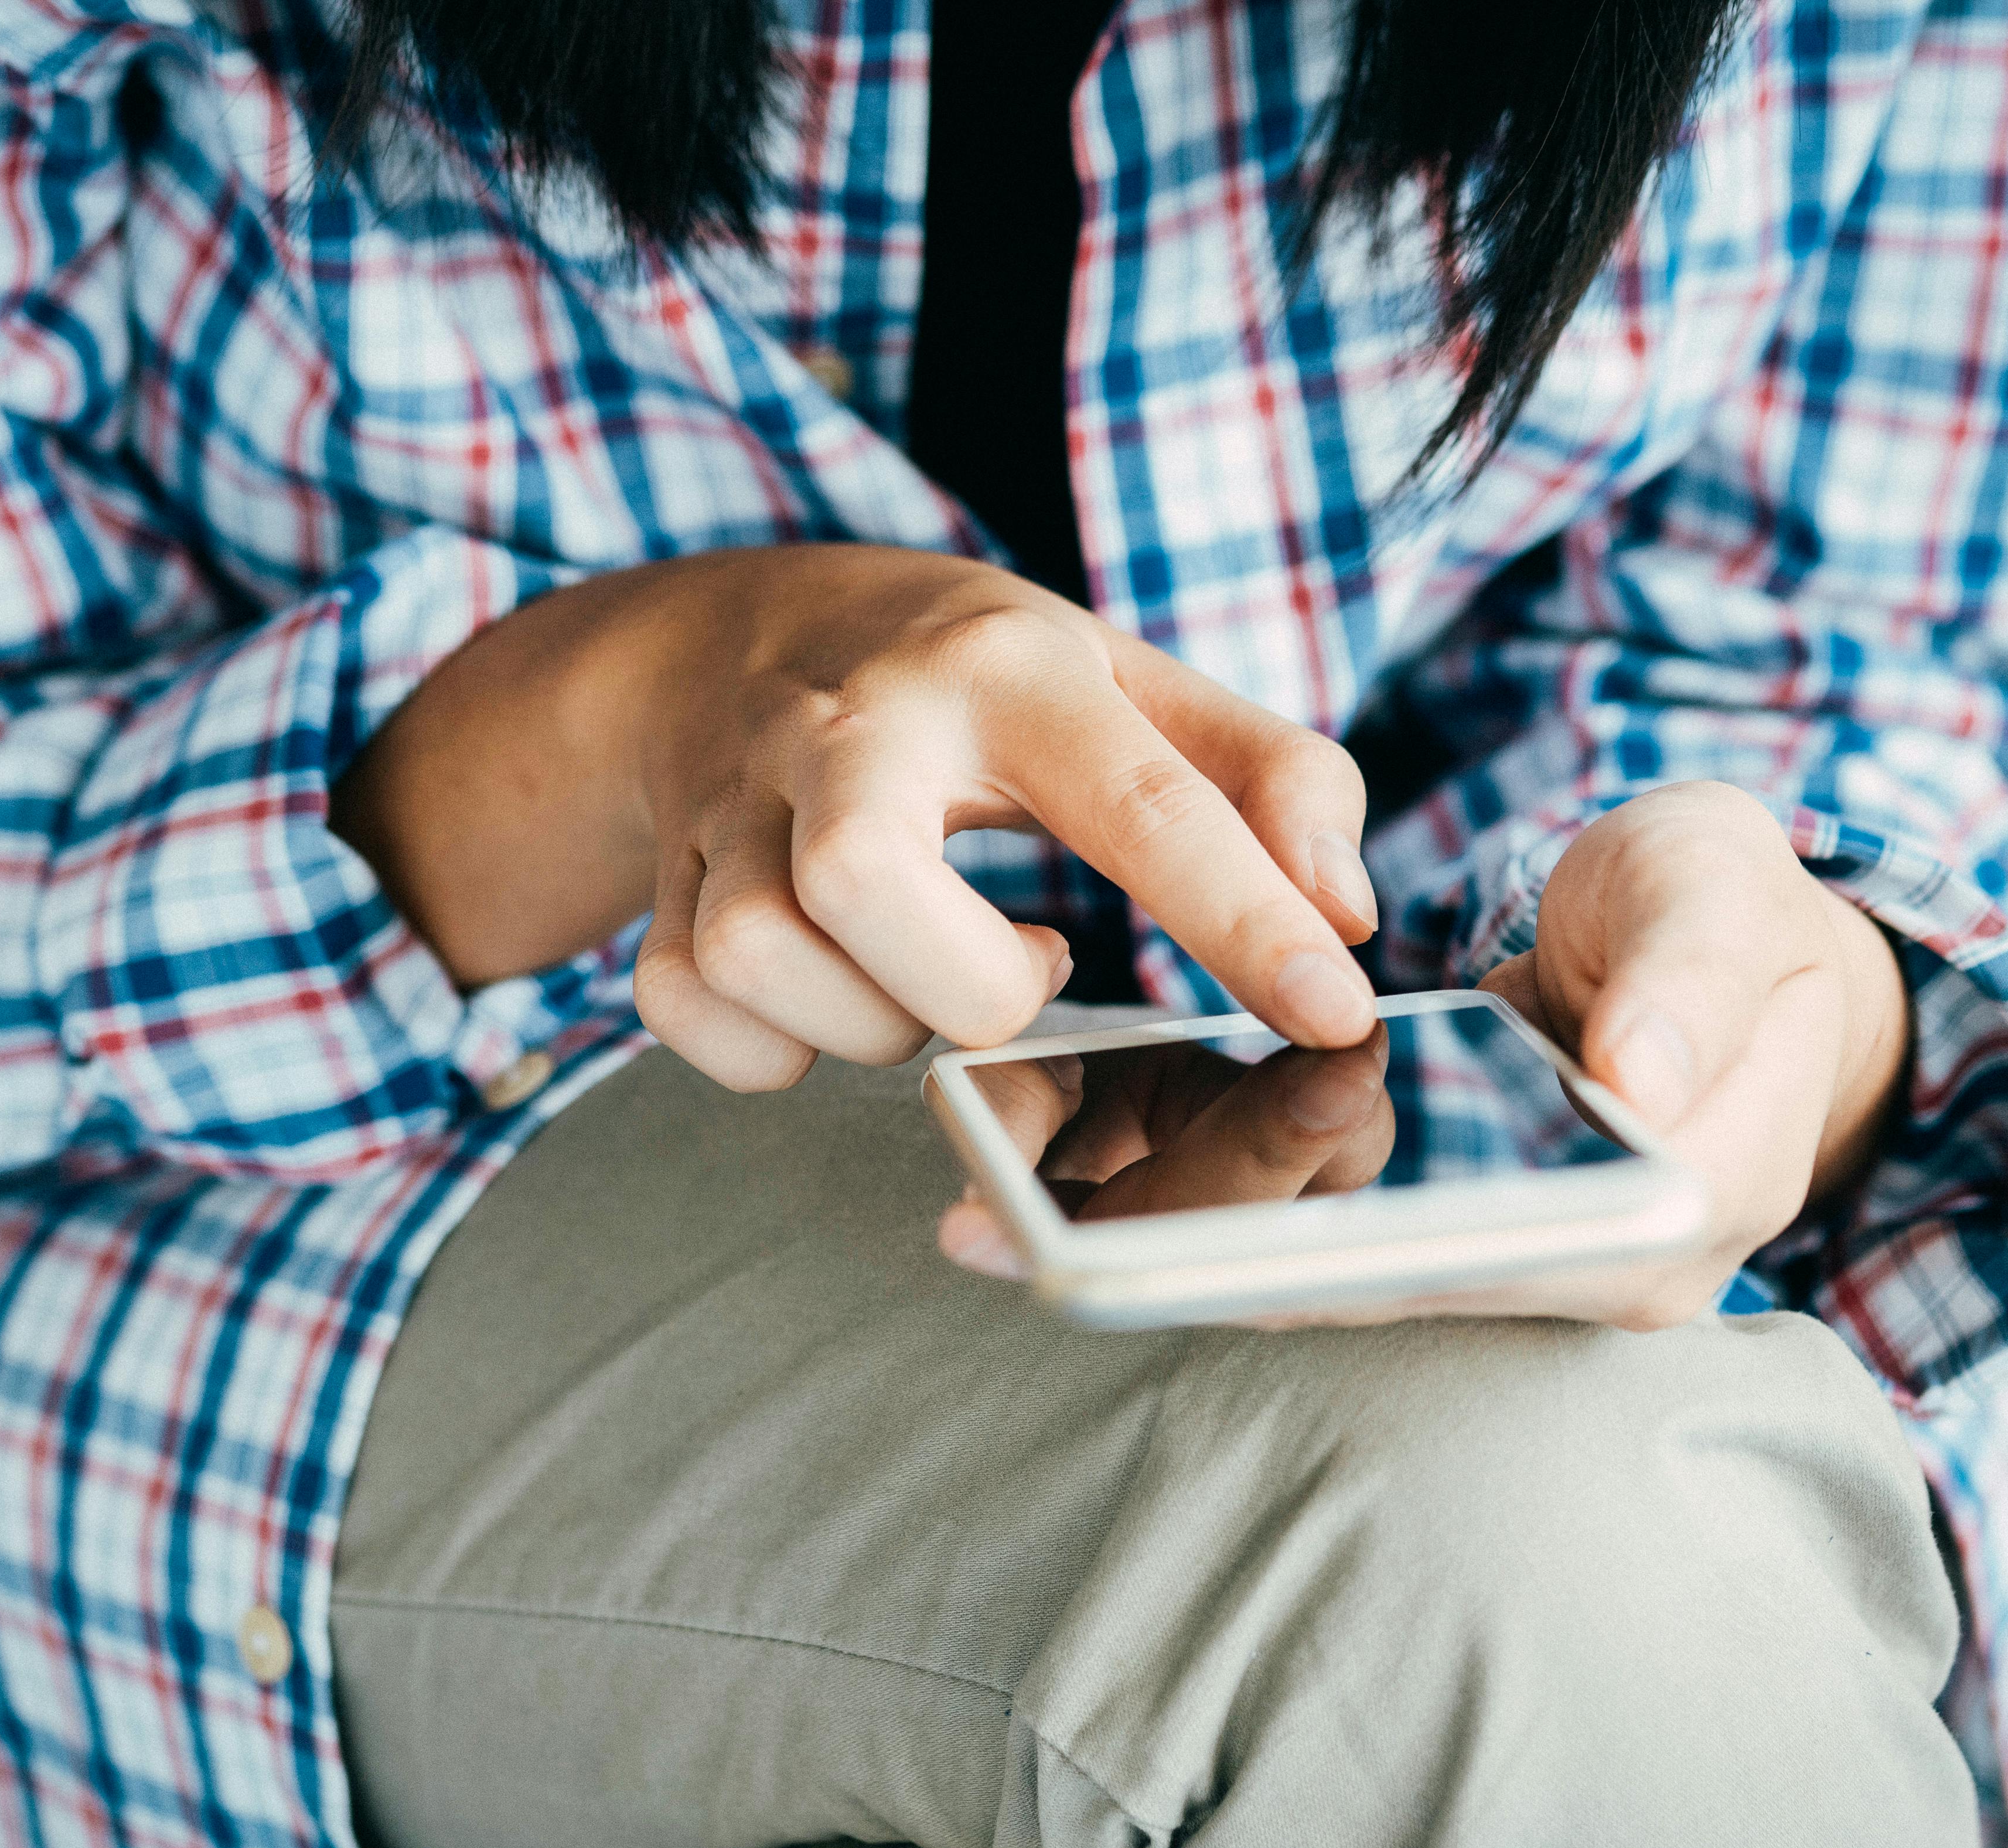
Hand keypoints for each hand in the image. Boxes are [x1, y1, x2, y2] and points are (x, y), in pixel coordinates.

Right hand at [335, 545, 1381, 1087]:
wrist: (730, 638)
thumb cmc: (969, 679)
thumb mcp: (1133, 684)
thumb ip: (1272, 779)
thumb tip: (1344, 918)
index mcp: (1003, 668)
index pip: (1143, 801)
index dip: (1248, 921)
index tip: (1333, 1011)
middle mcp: (850, 725)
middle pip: (866, 887)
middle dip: (968, 985)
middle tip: (1028, 966)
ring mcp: (733, 804)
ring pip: (759, 958)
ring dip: (869, 1023)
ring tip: (931, 974)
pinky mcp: (663, 885)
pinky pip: (689, 1012)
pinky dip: (769, 1048)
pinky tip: (836, 998)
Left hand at [1024, 780, 1900, 1334]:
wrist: (1721, 938)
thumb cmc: (1732, 910)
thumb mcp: (1724, 902)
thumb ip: (1691, 980)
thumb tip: (1637, 1074)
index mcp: (1664, 1212)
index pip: (1465, 1255)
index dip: (1312, 1253)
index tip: (1163, 1243)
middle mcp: (1578, 1271)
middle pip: (1358, 1280)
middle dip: (1188, 1257)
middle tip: (1002, 1240)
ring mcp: (1507, 1257)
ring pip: (1313, 1266)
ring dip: (1163, 1240)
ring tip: (991, 1220)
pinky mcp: (1444, 1218)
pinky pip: (1308, 1226)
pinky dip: (1199, 1199)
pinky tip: (1072, 1172)